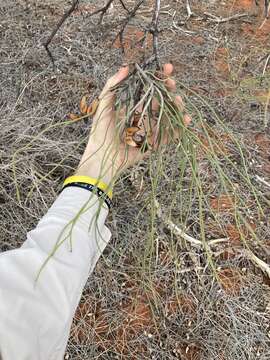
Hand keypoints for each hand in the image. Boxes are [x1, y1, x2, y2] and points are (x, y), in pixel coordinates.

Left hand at [75, 64, 190, 185]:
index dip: (159, 78)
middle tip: (172, 82)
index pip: (150, 88)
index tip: (166, 67)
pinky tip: (186, 119)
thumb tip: (126, 67)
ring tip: (179, 100)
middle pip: (162, 100)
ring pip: (169, 115)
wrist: (102, 157)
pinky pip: (170, 135)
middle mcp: (144, 116)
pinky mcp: (154, 144)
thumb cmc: (100, 131)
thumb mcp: (103, 105)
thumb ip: (113, 85)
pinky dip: (180, 128)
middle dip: (169, 90)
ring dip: (177, 107)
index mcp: (134, 106)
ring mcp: (151, 130)